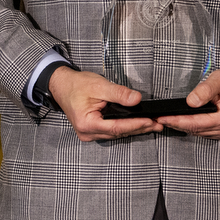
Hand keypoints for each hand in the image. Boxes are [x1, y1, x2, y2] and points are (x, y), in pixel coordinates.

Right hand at [47, 66, 161, 140]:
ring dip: (134, 129)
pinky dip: (125, 127)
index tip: (150, 122)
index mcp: (87, 123)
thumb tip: (137, 99)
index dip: (135, 124)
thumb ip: (119, 94)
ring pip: (116, 134)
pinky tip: (136, 125)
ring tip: (152, 125)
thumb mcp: (100, 86)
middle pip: (118, 133)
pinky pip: (112, 131)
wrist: (62, 85)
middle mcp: (87, 133)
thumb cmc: (77, 85)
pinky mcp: (92, 131)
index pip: (117, 127)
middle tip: (157, 124)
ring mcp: (89, 134)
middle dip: (139, 128)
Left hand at [156, 64, 219, 139]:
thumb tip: (190, 102)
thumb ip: (205, 90)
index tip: (162, 118)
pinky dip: (192, 127)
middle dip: (176, 124)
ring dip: (183, 127)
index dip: (177, 121)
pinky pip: (204, 132)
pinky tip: (183, 121)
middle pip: (195, 130)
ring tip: (167, 120)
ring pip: (198, 133)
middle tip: (158, 119)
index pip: (195, 123)